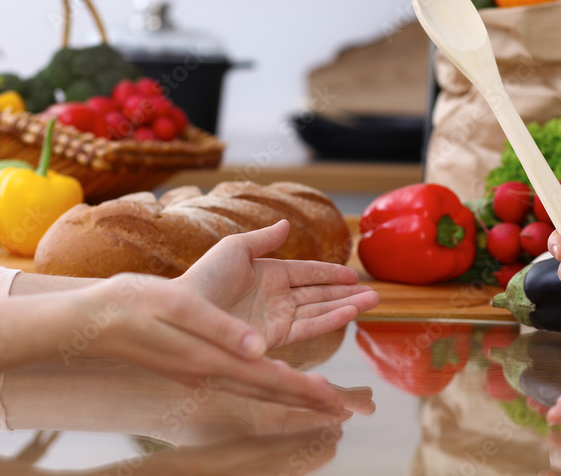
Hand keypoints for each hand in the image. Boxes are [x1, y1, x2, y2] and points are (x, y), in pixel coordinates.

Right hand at [73, 265, 346, 412]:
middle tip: (345, 411)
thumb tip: (261, 348)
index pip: (272, 381)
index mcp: (213, 361)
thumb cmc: (135, 306)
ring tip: (322, 401)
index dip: (308, 392)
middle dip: (309, 402)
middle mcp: (211, 375)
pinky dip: (268, 386)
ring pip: (257, 390)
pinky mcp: (194, 369)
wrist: (92, 322)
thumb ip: (224, 330)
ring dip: (293, 396)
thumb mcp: (182, 308)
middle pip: (271, 393)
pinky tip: (275, 382)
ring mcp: (202, 375)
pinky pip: (242, 383)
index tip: (338, 402)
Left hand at [184, 220, 380, 348]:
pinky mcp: (275, 337)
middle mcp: (277, 297)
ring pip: (321, 310)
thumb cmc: (204, 278)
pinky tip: (349, 313)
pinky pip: (309, 326)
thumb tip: (287, 223)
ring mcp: (277, 318)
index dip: (331, 273)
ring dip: (347, 306)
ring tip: (372, 302)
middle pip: (320, 294)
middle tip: (375, 293)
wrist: (185, 312)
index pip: (308, 272)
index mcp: (269, 273)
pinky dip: (331, 320)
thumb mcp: (235, 249)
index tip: (353, 274)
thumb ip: (264, 239)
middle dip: (347, 294)